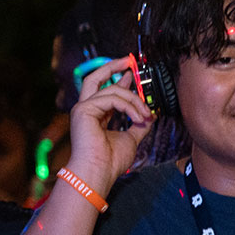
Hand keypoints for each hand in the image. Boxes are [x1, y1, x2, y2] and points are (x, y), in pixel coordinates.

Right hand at [64, 55, 154, 195]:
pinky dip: (129, 106)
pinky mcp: (83, 110)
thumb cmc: (110, 161)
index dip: (119, 79)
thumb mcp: (131, 138)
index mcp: (95, 115)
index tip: (133, 74)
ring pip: (111, 90)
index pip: (106, 90)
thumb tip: (151, 114)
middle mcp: (86, 109)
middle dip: (113, 67)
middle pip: (95, 78)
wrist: (98, 173)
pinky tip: (139, 117)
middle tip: (130, 61)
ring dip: (134, 100)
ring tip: (147, 114)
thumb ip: (139, 125)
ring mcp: (82, 109)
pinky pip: (111, 98)